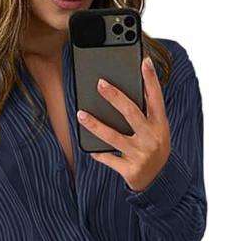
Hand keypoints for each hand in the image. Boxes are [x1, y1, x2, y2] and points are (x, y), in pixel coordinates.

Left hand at [76, 55, 169, 192]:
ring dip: (95, 125)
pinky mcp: (130, 170)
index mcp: (160, 124)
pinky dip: (99, 153)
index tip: (143, 61)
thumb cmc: (154, 146)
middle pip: (131, 113)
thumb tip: (137, 83)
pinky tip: (89, 148)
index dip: (151, 79)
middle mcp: (151, 138)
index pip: (156, 98)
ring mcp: (140, 155)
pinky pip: (109, 159)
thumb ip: (148, 109)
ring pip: (113, 137)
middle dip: (115, 97)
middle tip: (100, 83)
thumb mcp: (158, 128)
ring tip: (81, 114)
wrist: (160, 179)